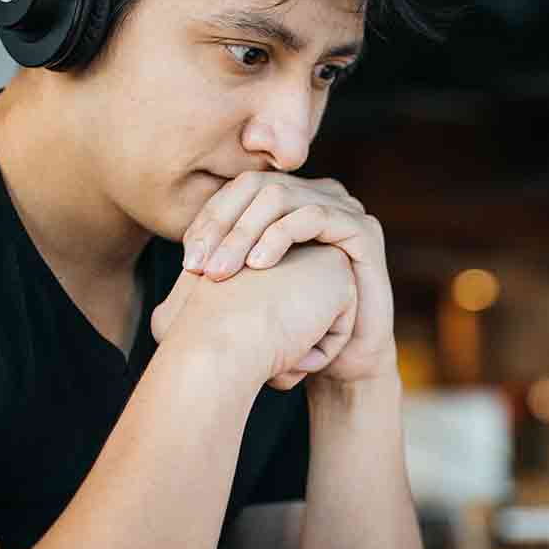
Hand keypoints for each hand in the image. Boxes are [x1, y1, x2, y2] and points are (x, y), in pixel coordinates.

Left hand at [181, 172, 395, 383]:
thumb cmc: (294, 327)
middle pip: (256, 187)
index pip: (238, 191)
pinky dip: (280, 236)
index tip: (187, 262)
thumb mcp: (251, 289)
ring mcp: (343, 208)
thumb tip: (185, 252)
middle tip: (199, 267)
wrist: (343, 361)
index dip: (209, 219)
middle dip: (221, 225)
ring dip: (243, 232)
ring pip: (280, 196)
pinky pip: (314, 216)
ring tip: (222, 272)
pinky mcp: (363, 229)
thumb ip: (225, 261)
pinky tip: (258, 265)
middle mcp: (317, 196)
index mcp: (290, 202)